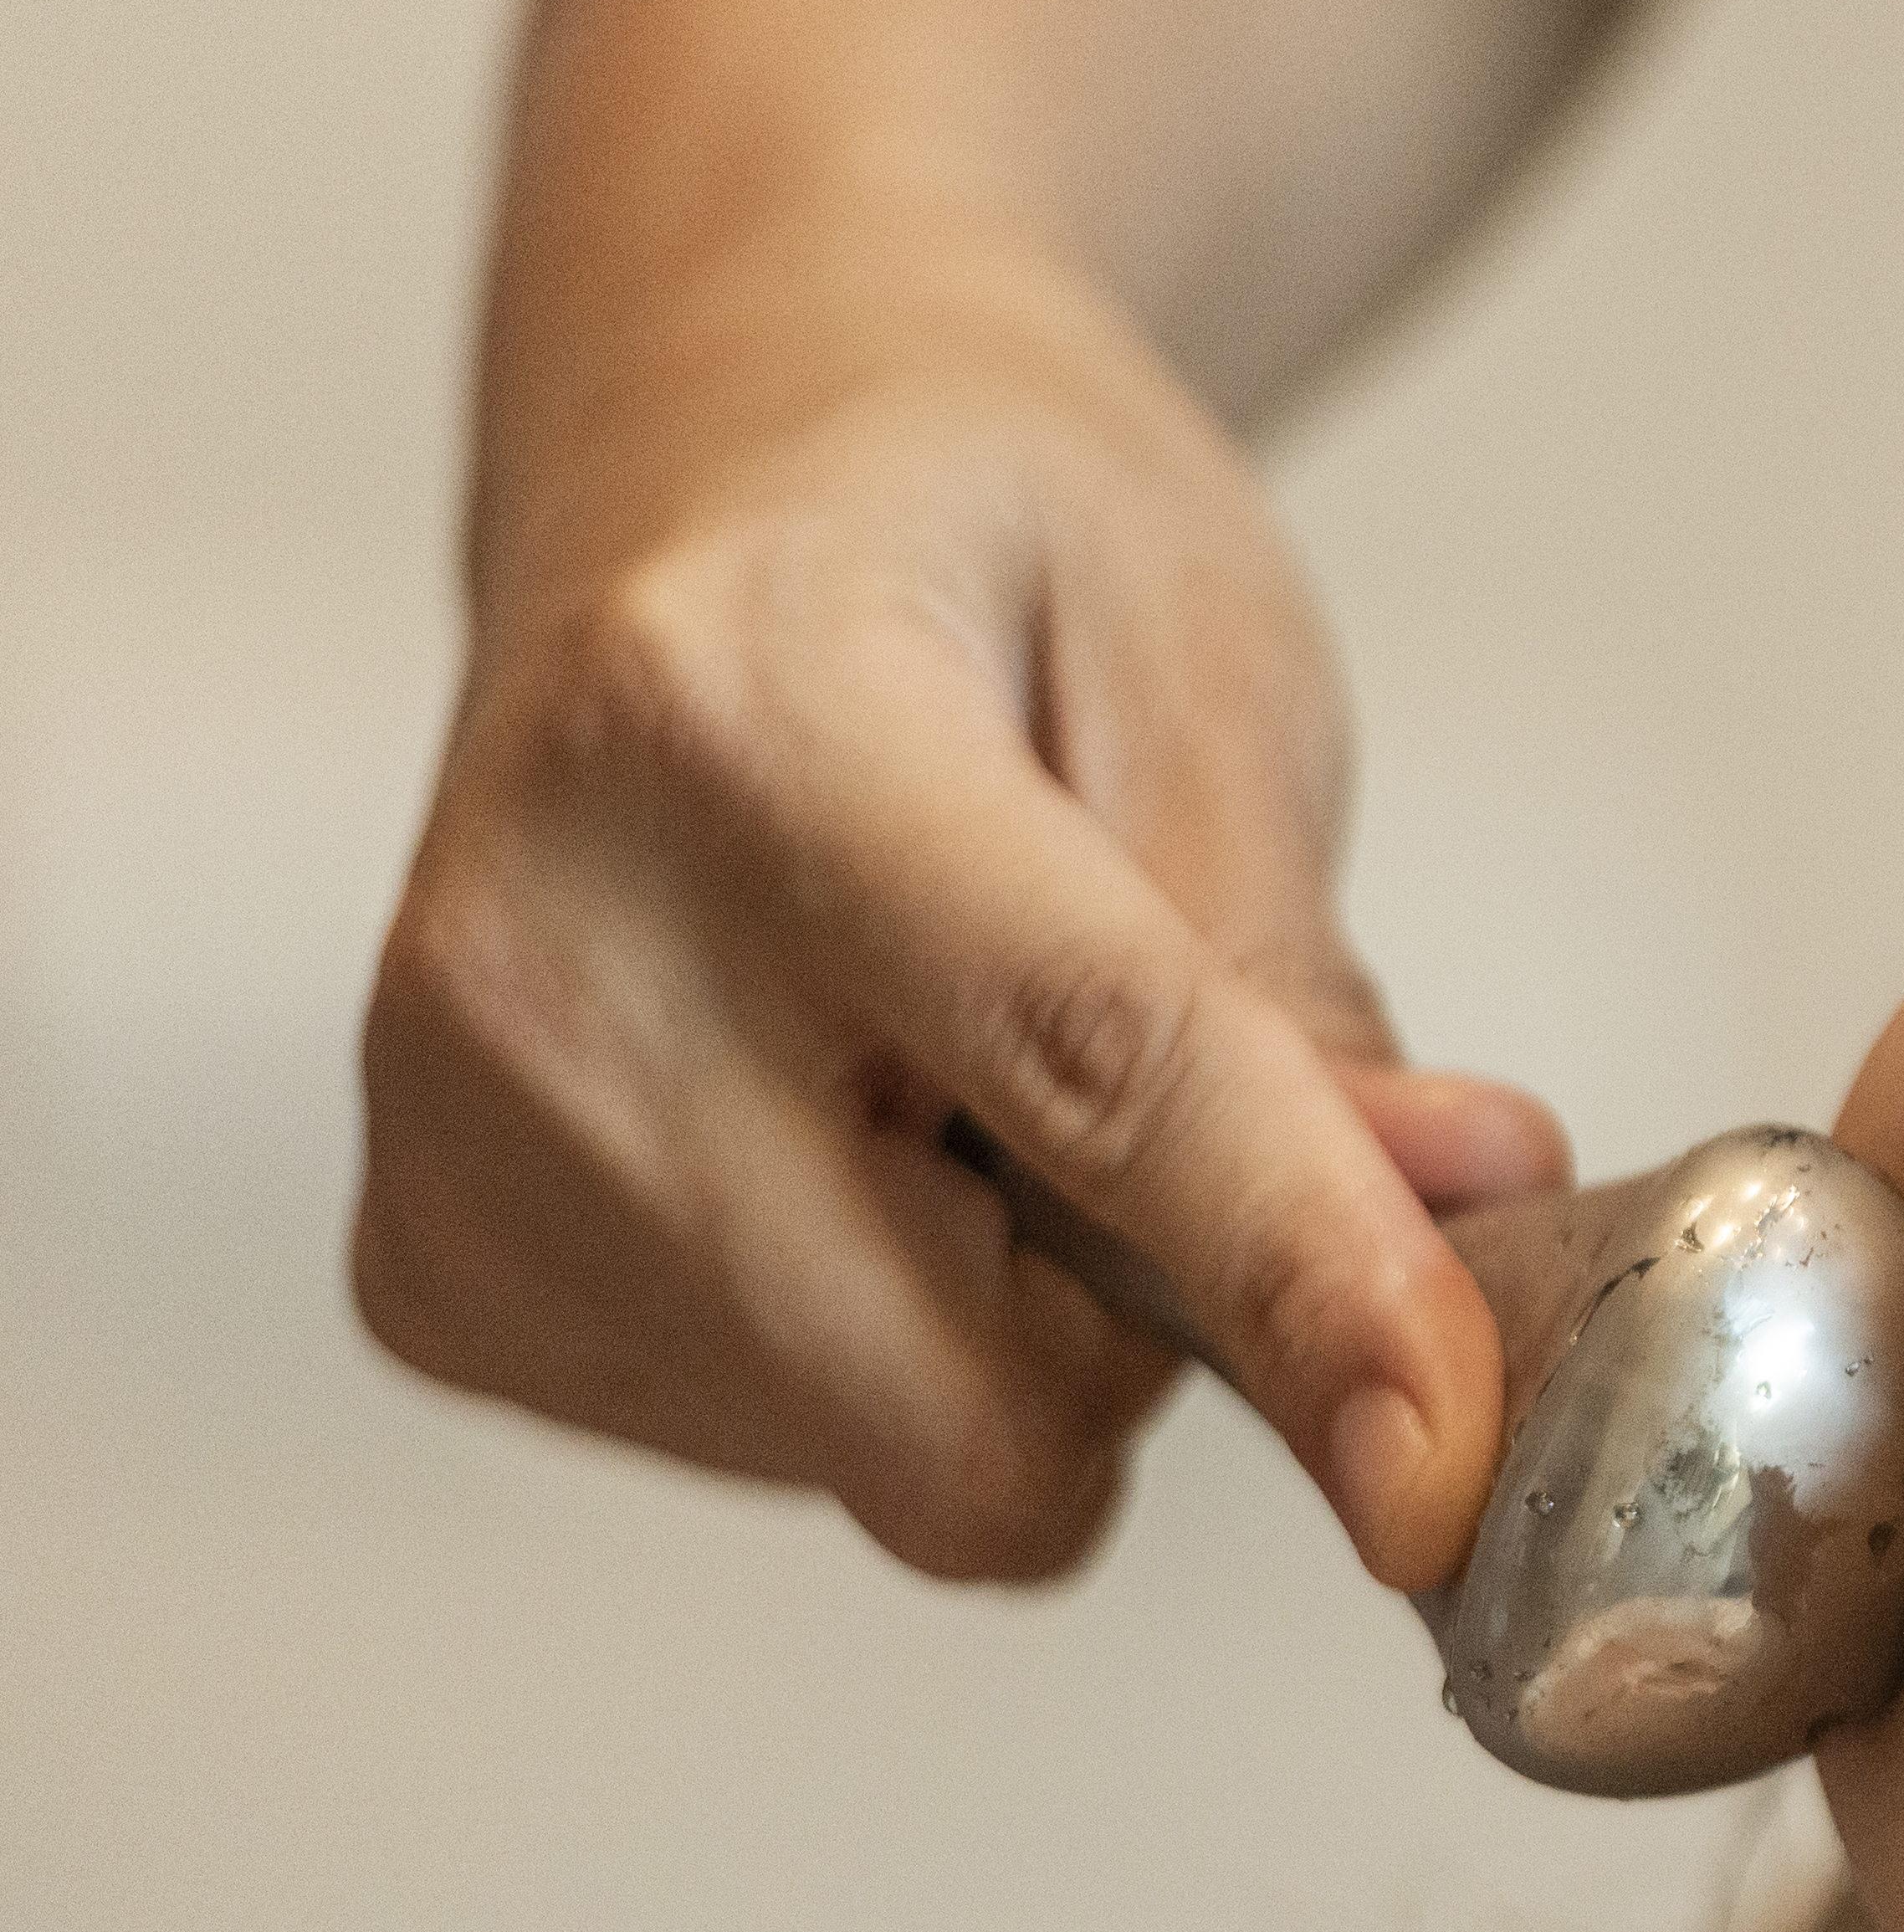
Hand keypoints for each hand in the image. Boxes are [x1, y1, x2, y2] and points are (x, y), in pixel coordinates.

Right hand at [358, 222, 1557, 1583]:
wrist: (708, 469)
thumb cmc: (968, 538)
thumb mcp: (1205, 674)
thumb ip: (1306, 991)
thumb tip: (1444, 1249)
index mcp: (748, 720)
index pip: (1088, 1074)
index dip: (1300, 1278)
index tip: (1441, 1455)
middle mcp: (545, 948)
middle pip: (960, 1397)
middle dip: (1144, 1332)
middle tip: (1147, 1123)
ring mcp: (454, 1138)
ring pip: (894, 1462)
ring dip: (1012, 1328)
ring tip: (943, 1066)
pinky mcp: (430, 1275)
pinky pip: (785, 1457)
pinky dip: (881, 1345)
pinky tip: (830, 1125)